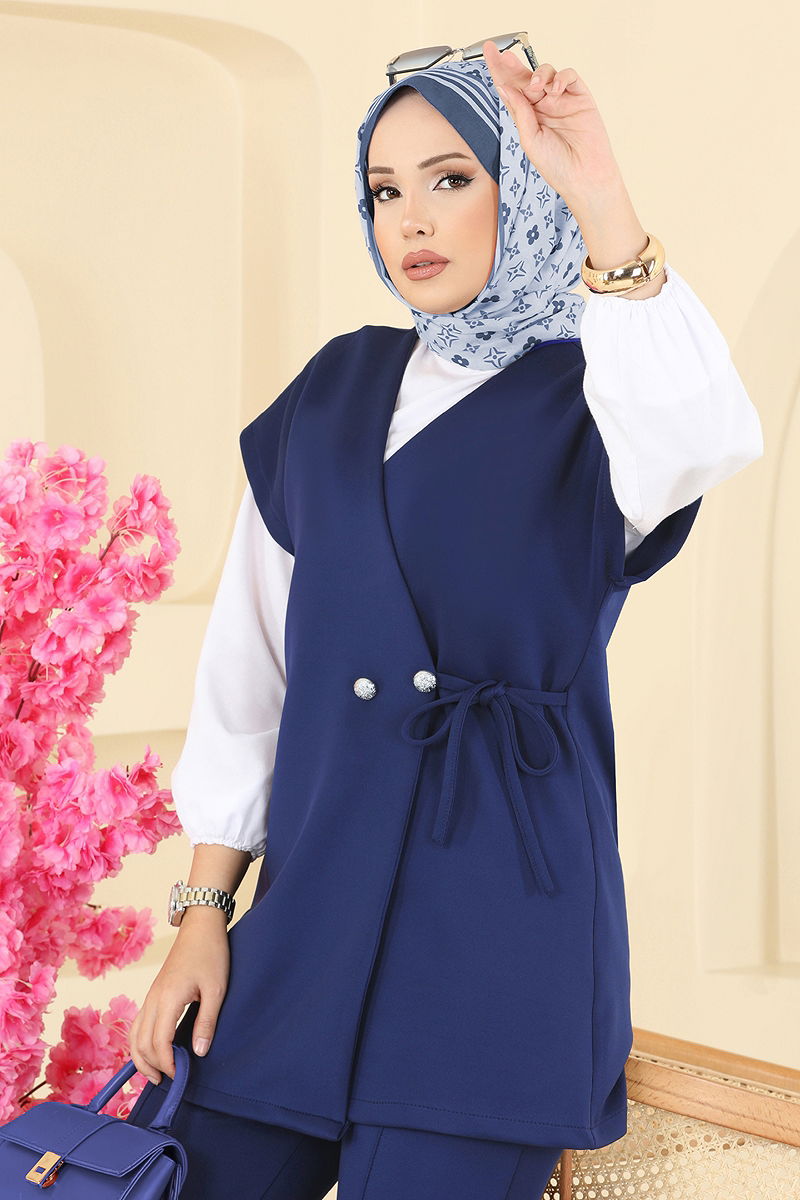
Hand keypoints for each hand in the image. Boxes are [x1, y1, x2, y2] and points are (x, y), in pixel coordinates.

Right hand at [129, 914, 229, 1085]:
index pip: (159, 1042)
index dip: (167, 1064)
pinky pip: (138, 1023)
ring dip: (140, 1058)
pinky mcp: (153, 993)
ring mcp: (150, 995)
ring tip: (156, 1074)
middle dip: (150, 1067)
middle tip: (168, 1082)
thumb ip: (206, 1022)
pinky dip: (139, 1042)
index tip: (180, 1076)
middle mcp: (153, 999)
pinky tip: (151, 1050)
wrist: (200, 927)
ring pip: (134, 1034)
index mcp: (168, 999)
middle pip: (141, 1043)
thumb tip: (198, 1053)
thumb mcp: (216, 990)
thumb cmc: (210, 954)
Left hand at [482, 41, 623, 205]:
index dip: (499, 71)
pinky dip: (561, 77)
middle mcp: (543, 106)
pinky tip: (555, 90)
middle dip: (513, 64)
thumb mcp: (530, 140)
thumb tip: (505, 88)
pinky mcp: (580, 97)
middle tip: (504, 56)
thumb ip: (519, 113)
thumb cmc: (557, 166)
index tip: (489, 53)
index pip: (510, 89)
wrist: (584, 177)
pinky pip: (569, 76)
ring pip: (546, 73)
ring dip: (538, 75)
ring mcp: (561, 100)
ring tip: (536, 88)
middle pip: (525, 77)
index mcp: (527, 117)